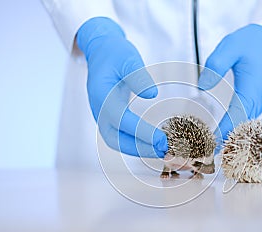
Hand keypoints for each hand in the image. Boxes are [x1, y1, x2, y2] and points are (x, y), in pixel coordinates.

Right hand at [76, 17, 166, 156]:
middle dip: (139, 148)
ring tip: (160, 151)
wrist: (102, 51)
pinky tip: (152, 144)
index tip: (161, 139)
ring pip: (117, 141)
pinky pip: (120, 136)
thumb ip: (138, 76)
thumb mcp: (127, 58)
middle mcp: (99, 109)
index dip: (141, 132)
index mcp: (101, 95)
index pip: (121, 120)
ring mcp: (103, 115)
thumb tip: (152, 94)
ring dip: (137, 149)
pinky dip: (135, 144)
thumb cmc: (114, 53)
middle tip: (162, 150)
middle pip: (115, 139)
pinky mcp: (110, 117)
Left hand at [198, 24, 261, 145]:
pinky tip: (220, 135)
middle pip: (240, 127)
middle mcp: (257, 100)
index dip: (223, 132)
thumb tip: (203, 86)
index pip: (236, 117)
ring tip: (209, 147)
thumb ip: (216, 64)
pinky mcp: (256, 103)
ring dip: (228, 137)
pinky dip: (233, 129)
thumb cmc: (251, 44)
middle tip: (202, 150)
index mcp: (250, 89)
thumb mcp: (230, 47)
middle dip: (223, 139)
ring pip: (244, 127)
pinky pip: (245, 121)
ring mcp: (258, 103)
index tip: (209, 144)